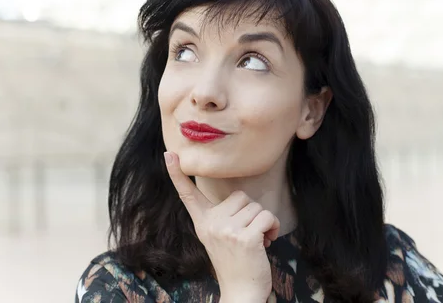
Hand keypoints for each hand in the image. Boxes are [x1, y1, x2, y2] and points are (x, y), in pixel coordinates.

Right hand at [164, 151, 278, 301]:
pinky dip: (274, 228)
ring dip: (264, 222)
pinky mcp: (245, 238)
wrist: (241, 293)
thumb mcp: (219, 238)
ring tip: (257, 241)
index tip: (169, 154)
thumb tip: (239, 200)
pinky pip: (267, 217)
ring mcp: (226, 230)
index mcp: (203, 222)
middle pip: (241, 196)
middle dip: (252, 213)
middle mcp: (211, 224)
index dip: (177, 174)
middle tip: (248, 234)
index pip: (188, 194)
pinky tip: (267, 242)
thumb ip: (222, 217)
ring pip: (257, 207)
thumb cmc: (236, 263)